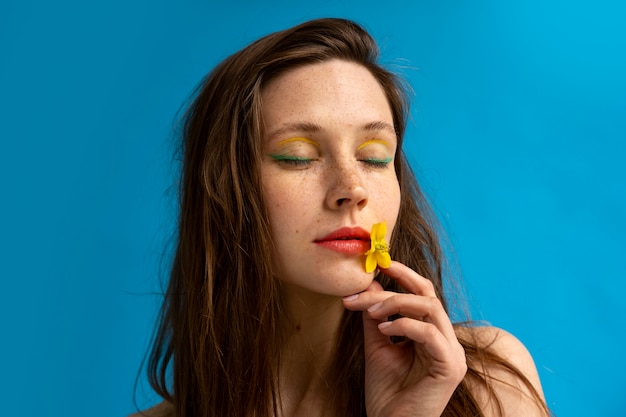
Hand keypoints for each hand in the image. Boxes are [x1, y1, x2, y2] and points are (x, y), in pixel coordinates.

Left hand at [343, 261, 466, 416]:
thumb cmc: (386, 392)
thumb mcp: (377, 345)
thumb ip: (375, 316)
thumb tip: (368, 284)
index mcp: (432, 335)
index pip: (423, 294)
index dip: (404, 275)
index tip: (379, 264)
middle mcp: (446, 341)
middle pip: (428, 296)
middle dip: (398, 284)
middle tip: (369, 285)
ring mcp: (452, 354)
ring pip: (431, 308)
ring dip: (397, 304)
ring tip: (372, 313)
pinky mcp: (450, 367)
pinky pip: (430, 333)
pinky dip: (405, 325)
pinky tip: (385, 329)